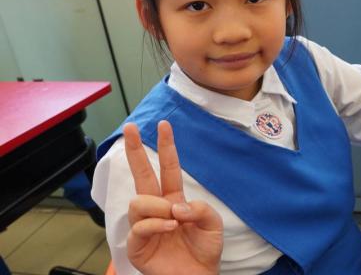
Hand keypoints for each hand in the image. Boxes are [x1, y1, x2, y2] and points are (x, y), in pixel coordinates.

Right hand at [123, 120, 222, 274]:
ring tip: (173, 218)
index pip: (167, 168)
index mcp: (174, 199)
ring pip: (139, 200)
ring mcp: (144, 226)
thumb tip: (176, 205)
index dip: (166, 147)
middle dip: (136, 150)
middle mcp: (157, 209)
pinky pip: (140, 226)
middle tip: (131, 127)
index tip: (164, 125)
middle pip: (142, 174)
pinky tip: (170, 227)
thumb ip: (200, 208)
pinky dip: (156, 224)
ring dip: (158, 205)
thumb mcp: (212, 224)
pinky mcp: (137, 245)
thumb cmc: (204, 251)